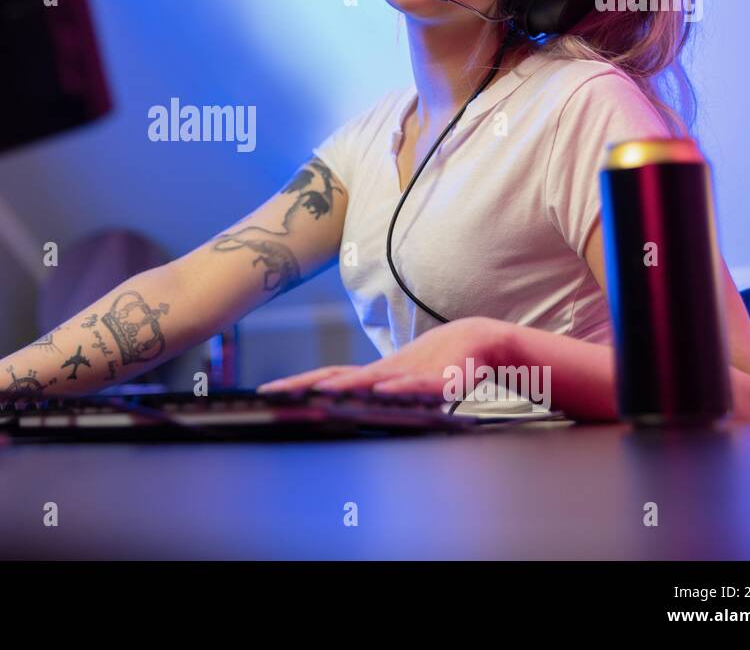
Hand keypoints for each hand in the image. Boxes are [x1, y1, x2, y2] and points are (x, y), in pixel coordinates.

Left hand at [256, 317, 512, 396]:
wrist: (480, 341)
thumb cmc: (439, 364)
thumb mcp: (405, 385)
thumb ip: (382, 397)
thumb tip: (354, 409)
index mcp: (376, 375)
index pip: (330, 378)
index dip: (299, 384)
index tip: (269, 390)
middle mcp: (385, 372)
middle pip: (339, 376)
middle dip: (305, 384)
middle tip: (274, 391)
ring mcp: (409, 374)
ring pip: (372, 379)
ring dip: (345, 385)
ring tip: (318, 391)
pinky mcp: (439, 380)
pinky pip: (416, 385)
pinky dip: (398, 388)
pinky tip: (382, 390)